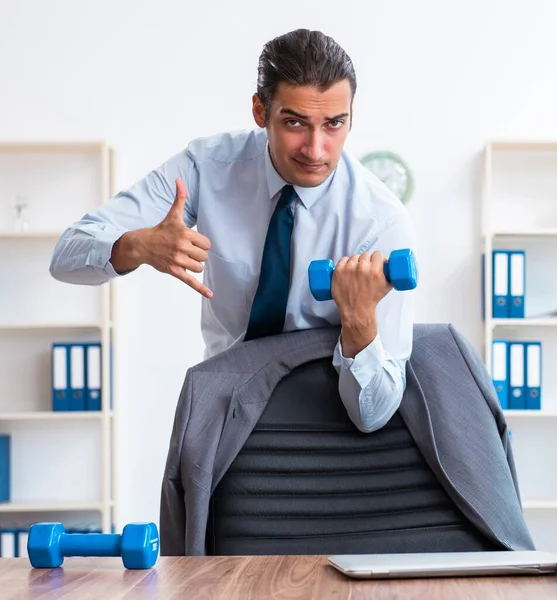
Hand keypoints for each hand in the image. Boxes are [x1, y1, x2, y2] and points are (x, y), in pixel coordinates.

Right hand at [142, 178, 212, 297]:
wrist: (142, 245)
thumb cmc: (160, 230)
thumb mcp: (172, 215)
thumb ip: (179, 198)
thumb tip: (179, 180)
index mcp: (184, 234)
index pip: (206, 243)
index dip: (201, 243)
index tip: (191, 241)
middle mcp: (181, 247)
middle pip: (204, 256)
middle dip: (197, 254)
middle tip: (186, 250)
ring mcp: (178, 260)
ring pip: (199, 267)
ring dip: (194, 265)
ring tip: (183, 258)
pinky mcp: (175, 271)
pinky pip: (191, 281)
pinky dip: (201, 289)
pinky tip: (210, 294)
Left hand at [331, 251, 391, 321]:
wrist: (356, 309)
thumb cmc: (371, 299)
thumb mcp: (387, 286)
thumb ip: (391, 274)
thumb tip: (390, 264)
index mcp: (375, 270)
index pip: (377, 254)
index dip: (376, 258)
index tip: (375, 261)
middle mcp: (362, 268)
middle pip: (365, 254)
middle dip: (367, 260)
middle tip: (366, 267)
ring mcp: (349, 269)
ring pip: (354, 257)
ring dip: (356, 261)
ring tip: (356, 270)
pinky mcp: (338, 271)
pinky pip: (343, 259)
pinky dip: (345, 262)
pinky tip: (348, 268)